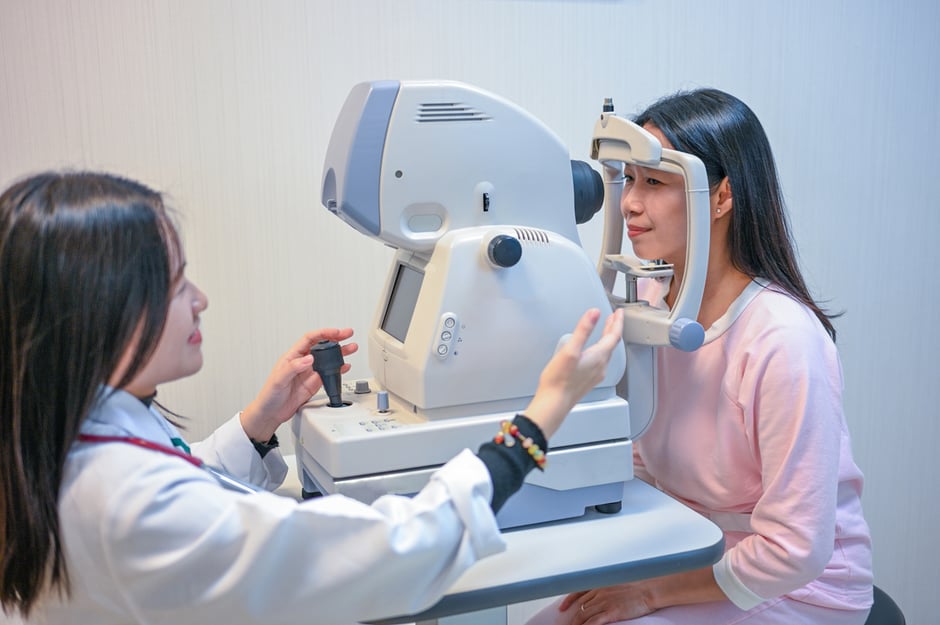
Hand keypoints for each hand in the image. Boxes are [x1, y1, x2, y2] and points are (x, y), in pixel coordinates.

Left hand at [240, 328, 357, 441]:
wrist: (271, 414)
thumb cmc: (270, 395)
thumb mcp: (279, 380)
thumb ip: (294, 368)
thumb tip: (309, 358)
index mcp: (293, 356)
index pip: (310, 339)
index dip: (324, 333)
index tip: (335, 333)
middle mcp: (303, 362)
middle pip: (322, 346)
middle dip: (336, 338)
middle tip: (348, 334)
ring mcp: (310, 373)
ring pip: (328, 359)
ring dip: (340, 352)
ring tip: (352, 347)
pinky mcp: (315, 383)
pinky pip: (329, 373)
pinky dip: (339, 369)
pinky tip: (345, 366)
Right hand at [522, 307, 623, 438]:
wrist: (554, 403)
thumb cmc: (559, 380)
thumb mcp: (570, 349)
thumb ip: (583, 330)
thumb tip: (594, 314)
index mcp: (599, 357)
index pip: (614, 335)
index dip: (618, 322)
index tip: (619, 313)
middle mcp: (601, 366)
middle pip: (612, 344)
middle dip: (613, 329)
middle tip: (614, 318)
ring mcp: (595, 374)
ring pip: (606, 353)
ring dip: (607, 339)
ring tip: (605, 331)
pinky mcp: (588, 380)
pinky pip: (600, 361)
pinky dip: (600, 350)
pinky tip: (593, 351)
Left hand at [558, 568, 723, 623]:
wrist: (650, 589)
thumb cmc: (638, 586)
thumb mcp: (618, 583)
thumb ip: (607, 589)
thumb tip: (601, 595)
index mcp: (600, 584)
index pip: (578, 592)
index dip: (568, 600)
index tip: (562, 607)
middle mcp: (599, 592)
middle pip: (579, 606)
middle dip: (571, 617)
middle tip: (566, 624)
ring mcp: (604, 602)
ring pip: (583, 615)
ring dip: (576, 624)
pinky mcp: (610, 612)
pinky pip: (592, 622)